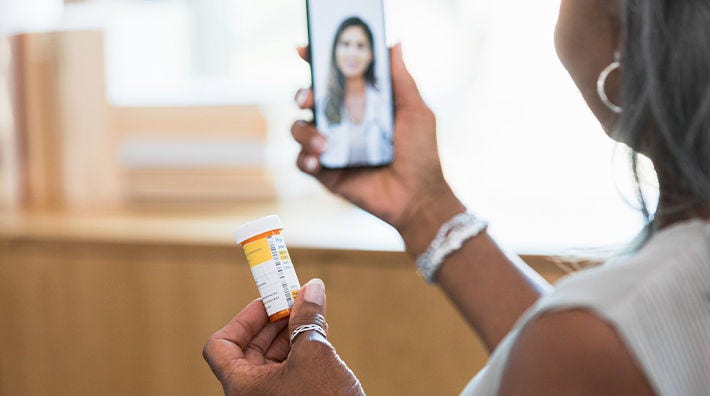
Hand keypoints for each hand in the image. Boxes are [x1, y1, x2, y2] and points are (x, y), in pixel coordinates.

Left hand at [203, 279, 363, 395]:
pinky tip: (318, 335)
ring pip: (271, 359)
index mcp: (241, 386)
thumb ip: (308, 318)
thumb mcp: (315, 354)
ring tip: (311, 315)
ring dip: (289, 332)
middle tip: (295, 299)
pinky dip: (300, 349)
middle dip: (272, 321)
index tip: (270, 302)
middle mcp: (251, 394)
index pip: (221, 345)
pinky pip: (289, 370)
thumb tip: (312, 288)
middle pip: (248, 348)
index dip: (242, 319)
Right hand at [292, 44, 463, 255]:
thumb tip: (394, 42)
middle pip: (309, 100)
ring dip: (304, 131)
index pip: (333, 77)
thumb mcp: (415, 111)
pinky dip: (303, 158)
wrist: (418, 196)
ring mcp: (331, 148)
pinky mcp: (326, 173)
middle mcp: (341, 122)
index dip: (315, 61)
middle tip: (309, 99)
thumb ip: (400, 78)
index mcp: (360, 103)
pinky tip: (317, 159)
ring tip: (323, 143)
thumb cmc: (421, 153)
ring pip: (299, 129)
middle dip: (302, 94)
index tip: (303, 50)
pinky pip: (301, 162)